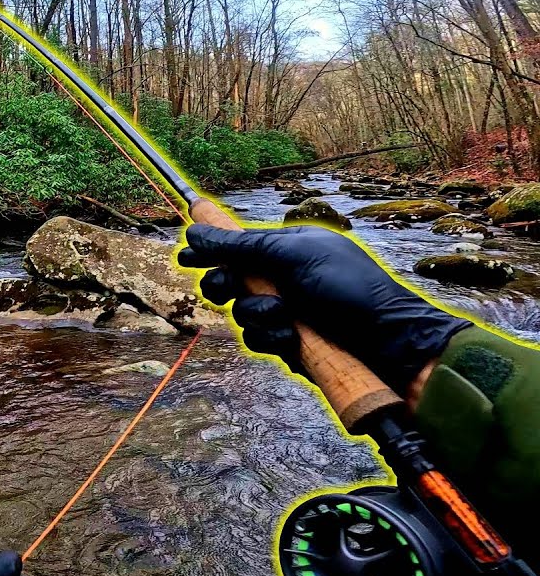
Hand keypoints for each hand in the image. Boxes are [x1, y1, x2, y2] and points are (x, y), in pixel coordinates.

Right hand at [177, 224, 470, 391]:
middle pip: (229, 282)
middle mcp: (283, 280)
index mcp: (285, 251)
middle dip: (229, 287)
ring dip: (260, 317)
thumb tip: (195, 231)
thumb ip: (242, 246)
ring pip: (242, 316)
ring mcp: (286, 313)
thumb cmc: (351, 289)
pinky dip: (274, 340)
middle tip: (232, 289)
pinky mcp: (290, 344)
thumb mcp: (294, 258)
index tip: (186, 257)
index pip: (235, 247)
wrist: (390, 343)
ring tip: (288, 318)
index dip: (209, 251)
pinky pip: (259, 341)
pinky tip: (295, 339)